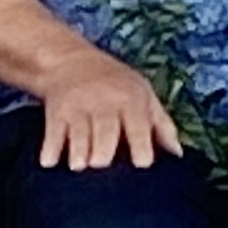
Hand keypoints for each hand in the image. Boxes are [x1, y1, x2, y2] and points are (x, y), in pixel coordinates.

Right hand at [33, 47, 181, 171]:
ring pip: (79, 131)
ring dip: (78, 150)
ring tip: (79, 167)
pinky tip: (48, 163)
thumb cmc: (115, 84)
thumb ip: (161, 124)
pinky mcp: (56, 111)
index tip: (142, 164)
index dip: (140, 144)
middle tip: (103, 166)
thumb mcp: (143, 94)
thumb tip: (178, 153)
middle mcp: (104, 102)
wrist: (70, 60)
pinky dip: (50, 147)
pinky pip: (52, 131)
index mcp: (131, 101)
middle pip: (105, 128)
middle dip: (103, 148)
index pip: (137, 125)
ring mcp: (78, 107)